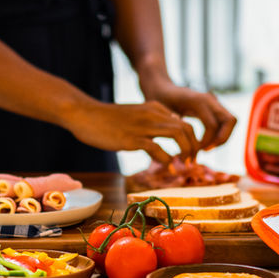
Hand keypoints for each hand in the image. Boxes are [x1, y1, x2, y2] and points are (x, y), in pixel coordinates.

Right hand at [69, 100, 198, 163]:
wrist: (84, 113)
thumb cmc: (107, 117)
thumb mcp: (135, 114)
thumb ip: (152, 121)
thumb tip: (166, 135)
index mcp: (155, 108)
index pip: (184, 122)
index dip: (192, 140)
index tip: (189, 155)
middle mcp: (153, 114)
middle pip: (187, 127)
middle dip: (194, 147)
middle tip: (191, 163)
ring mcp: (143, 126)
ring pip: (178, 134)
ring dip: (186, 152)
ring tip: (184, 166)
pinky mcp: (132, 139)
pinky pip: (157, 148)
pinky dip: (167, 160)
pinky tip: (168, 168)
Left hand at [146, 82, 236, 149]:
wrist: (159, 86)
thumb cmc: (156, 99)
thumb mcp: (160, 112)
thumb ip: (170, 124)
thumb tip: (178, 143)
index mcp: (198, 100)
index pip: (212, 125)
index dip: (205, 141)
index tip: (194, 150)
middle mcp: (209, 99)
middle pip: (231, 120)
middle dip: (221, 139)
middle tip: (205, 150)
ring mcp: (213, 101)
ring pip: (230, 121)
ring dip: (221, 137)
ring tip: (204, 148)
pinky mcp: (212, 107)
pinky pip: (224, 122)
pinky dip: (218, 134)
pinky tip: (203, 143)